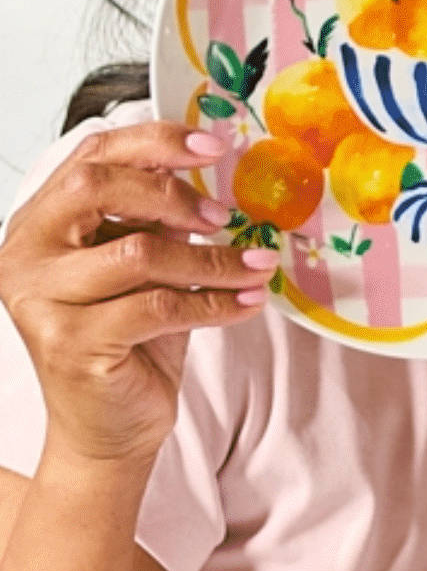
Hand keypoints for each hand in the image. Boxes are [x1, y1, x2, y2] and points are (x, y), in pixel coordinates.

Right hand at [0, 120, 275, 463]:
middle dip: (173, 194)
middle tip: (226, 215)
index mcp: (38, 224)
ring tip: (257, 265)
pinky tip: (246, 301)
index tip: (213, 146)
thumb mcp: (145, 271)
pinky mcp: (71, 342)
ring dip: (211, 259)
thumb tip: (212, 173)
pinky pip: (157, 307)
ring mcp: (41, 299)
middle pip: (96, 188)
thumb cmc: (128, 345)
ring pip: (138, 252)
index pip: (89, 157)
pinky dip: (214, 302)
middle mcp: (26, 254)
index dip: (154, 143)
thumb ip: (158, 222)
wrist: (108, 427)